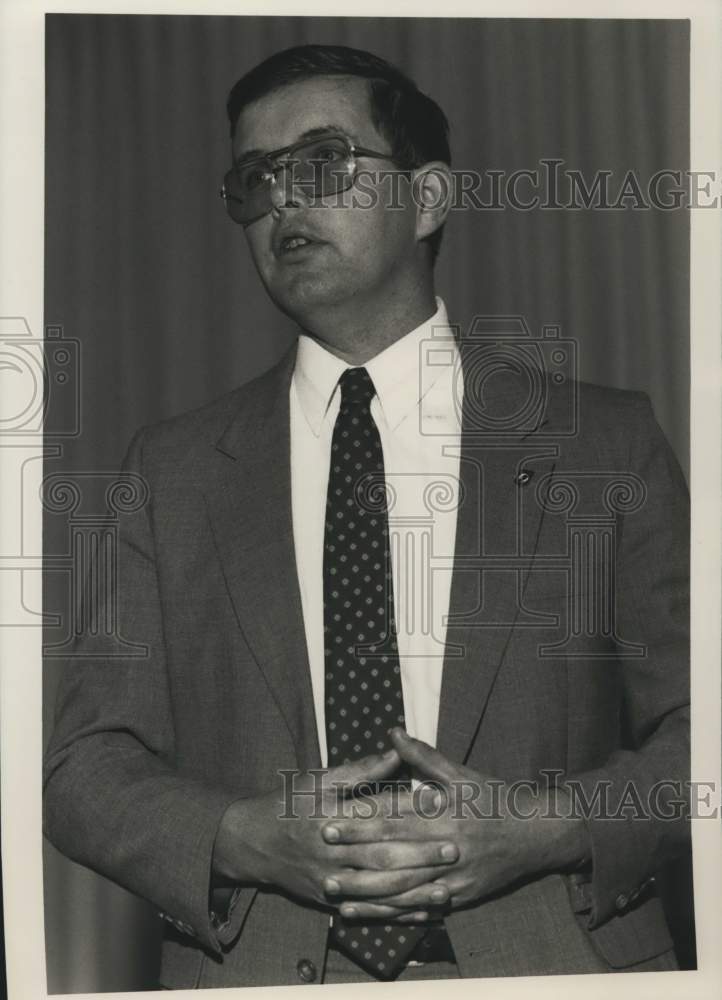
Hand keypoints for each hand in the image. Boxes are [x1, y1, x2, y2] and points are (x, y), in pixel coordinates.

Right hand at [212, 749, 459, 913]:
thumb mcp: (318, 780)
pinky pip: (367, 911)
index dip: (408, 810)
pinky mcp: (327, 901)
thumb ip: (360, 769)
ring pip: (377, 890)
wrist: (250, 842)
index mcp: (330, 815)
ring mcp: (328, 880)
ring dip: (413, 892)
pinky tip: (421, 913)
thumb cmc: (288, 804)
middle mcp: (330, 851)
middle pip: (380, 856)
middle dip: (418, 856)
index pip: (376, 813)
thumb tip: (396, 751)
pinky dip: (395, 913)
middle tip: (453, 850)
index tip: (439, 804)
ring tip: (445, 890)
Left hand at [320, 728, 589, 918]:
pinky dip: (393, 914)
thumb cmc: (495, 799)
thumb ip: (424, 756)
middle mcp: (447, 848)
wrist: (536, 834)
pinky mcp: (460, 898)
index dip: (360, 821)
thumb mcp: (461, 774)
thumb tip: (393, 732)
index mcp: (444, 815)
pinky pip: (421, 910)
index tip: (330, 820)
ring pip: (404, 889)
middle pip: (394, 855)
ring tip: (335, 891)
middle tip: (322, 854)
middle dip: (355, 855)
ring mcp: (454, 877)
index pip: (395, 819)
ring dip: (367, 892)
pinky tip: (369, 914)